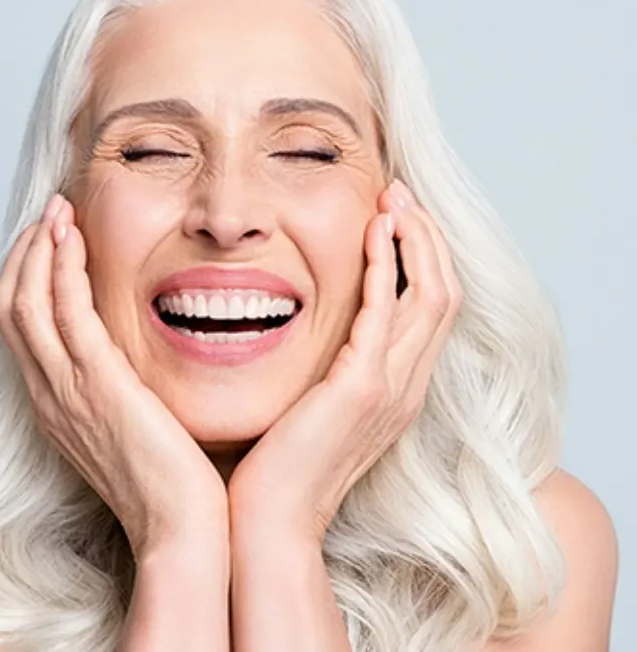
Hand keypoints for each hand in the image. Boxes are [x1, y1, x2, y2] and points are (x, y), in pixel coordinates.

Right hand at [0, 194, 226, 561]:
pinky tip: (73, 239)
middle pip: (10, 308)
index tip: (51, 241)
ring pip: (26, 303)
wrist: (180, 528)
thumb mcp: (131, 429)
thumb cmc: (168, 481)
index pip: (22, 328)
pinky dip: (62, 270)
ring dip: (38, 250)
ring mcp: (67, 391)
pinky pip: (65, 314)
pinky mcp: (97, 386)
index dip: (28, 278)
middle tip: (50, 215)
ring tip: (56, 212)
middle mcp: (50, 395)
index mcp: (56, 405)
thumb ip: (119, 392)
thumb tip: (131, 360)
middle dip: (25, 254)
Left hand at [227, 180, 462, 544]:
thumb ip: (330, 370)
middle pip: (444, 293)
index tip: (396, 217)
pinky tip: (373, 230)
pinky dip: (385, 264)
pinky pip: (386, 310)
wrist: (271, 521)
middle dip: (427, 237)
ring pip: (431, 295)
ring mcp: (391, 388)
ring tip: (393, 198)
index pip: (431, 309)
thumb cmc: (282, 465)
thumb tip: (316, 332)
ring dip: (415, 240)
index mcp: (398, 389)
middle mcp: (407, 386)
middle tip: (399, 193)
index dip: (423, 258)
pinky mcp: (362, 387)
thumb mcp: (317, 408)